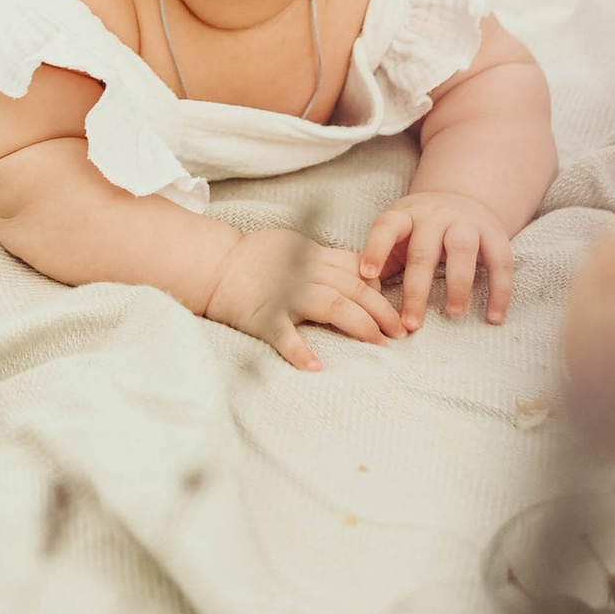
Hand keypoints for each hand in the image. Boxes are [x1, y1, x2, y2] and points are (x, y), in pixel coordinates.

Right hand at [204, 225, 406, 372]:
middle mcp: (304, 273)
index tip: (395, 308)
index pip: (356, 270)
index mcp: (312, 257)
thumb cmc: (256, 258)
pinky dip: (300, 350)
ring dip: (358, 325)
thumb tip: (360, 275)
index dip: (380, 289)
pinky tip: (316, 366)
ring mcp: (285, 295)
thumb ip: (325, 260)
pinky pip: (284, 335)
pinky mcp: (264, 317)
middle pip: (353, 288)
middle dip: (381, 310)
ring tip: (377, 343)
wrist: (215, 265)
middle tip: (399, 332)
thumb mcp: (296, 247)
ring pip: (331, 305)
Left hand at [360, 194, 513, 330]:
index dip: (375, 248)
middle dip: (417, 289)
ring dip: (458, 284)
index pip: (386, 226)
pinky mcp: (495, 233)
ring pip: (463, 250)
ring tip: (453, 313)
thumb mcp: (398, 235)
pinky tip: (494, 318)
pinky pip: (500, 262)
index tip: (366, 276)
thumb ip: (382, 261)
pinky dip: (499, 291)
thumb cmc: (421, 228)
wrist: (463, 197)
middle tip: (411, 324)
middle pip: (424, 250)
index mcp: (406, 214)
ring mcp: (467, 222)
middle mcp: (435, 215)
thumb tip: (360, 297)